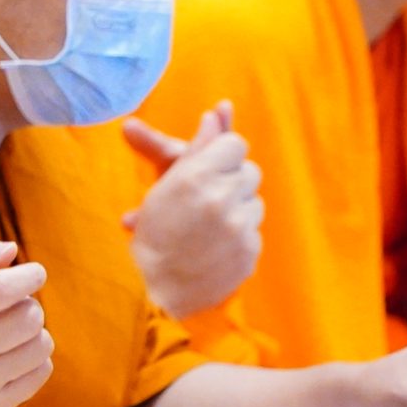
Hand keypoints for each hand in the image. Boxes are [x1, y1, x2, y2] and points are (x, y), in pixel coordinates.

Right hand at [0, 238, 50, 406]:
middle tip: (14, 306)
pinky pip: (43, 370)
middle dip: (29, 304)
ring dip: (36, 331)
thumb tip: (10, 250)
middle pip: (28, 318)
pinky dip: (36, 357)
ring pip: (41, 345)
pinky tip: (14, 353)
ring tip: (13, 330)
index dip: (27, 276)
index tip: (36, 272)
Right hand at [122, 105, 261, 316]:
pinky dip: (238, 236)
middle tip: (204, 197)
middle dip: (230, 180)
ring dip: (236, 208)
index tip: (207, 167)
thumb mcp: (163, 184)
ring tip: (208, 225)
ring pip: (254, 201)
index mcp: (195, 175)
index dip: (221, 153)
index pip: (235, 144)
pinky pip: (254, 231)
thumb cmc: (151, 234)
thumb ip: (195, 148)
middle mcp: (221, 198)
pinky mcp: (250, 253)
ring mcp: (239, 227)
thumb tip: (217, 115)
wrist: (152, 292)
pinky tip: (215, 245)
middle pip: (249, 170)